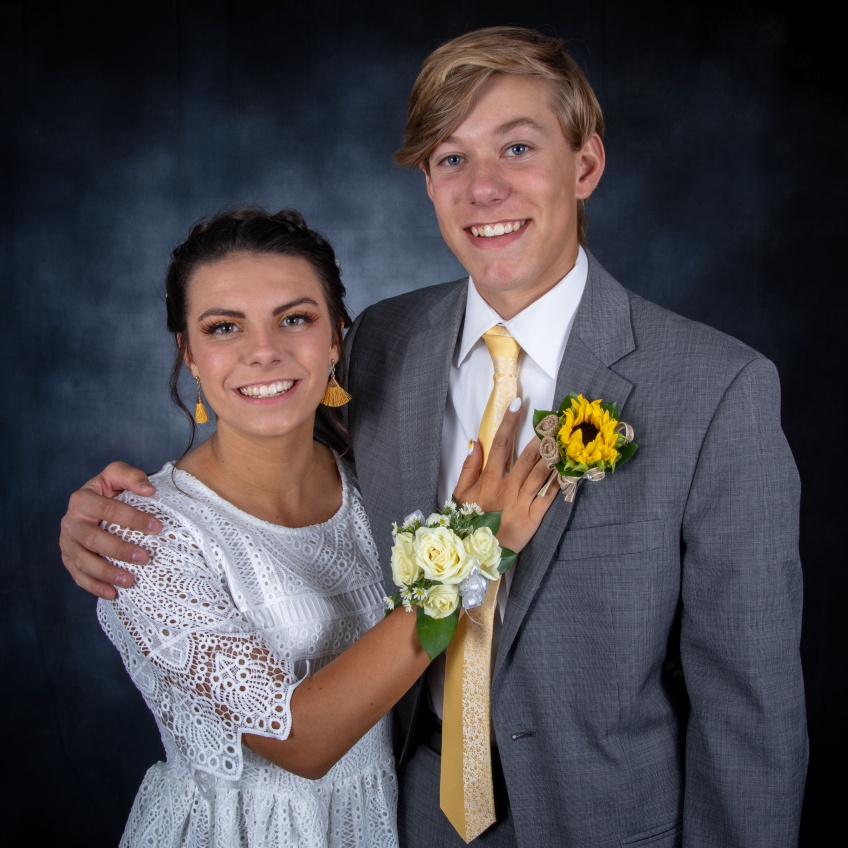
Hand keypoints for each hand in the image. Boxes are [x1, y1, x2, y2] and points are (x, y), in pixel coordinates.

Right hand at [59, 462, 161, 598]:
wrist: (97, 505)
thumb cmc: (111, 490)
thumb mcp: (118, 475)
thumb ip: (132, 476)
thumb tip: (149, 490)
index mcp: (82, 499)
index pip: (108, 509)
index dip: (133, 518)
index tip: (157, 528)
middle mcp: (71, 522)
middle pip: (93, 539)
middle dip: (119, 549)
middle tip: (145, 557)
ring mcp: (67, 542)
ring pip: (83, 561)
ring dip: (106, 573)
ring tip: (130, 580)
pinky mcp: (68, 559)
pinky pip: (78, 576)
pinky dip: (94, 587)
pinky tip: (113, 594)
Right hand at [452, 399, 557, 552]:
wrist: (476, 555)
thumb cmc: (467, 522)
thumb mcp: (460, 494)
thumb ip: (468, 468)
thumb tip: (475, 443)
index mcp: (489, 479)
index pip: (500, 444)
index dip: (509, 423)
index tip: (517, 404)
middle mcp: (508, 487)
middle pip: (525, 456)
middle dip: (539, 435)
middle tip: (551, 418)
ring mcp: (522, 502)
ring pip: (540, 473)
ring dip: (552, 454)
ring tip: (563, 437)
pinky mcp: (534, 517)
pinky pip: (548, 496)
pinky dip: (558, 482)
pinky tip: (567, 468)